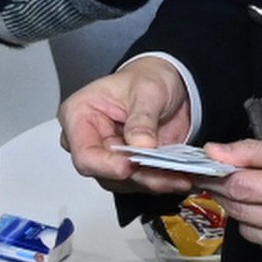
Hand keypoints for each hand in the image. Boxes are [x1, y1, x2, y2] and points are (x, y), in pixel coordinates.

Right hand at [61, 53, 193, 186]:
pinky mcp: (129, 167)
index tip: (131, 165)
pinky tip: (182, 178)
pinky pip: (143, 182)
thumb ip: (142, 119)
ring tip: (181, 177)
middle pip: (105, 173)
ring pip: (126, 183)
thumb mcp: (147, 90)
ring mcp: (109, 157)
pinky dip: (163, 181)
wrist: (167, 83)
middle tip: (167, 172)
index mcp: (80, 116)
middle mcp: (90, 141)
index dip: (106, 165)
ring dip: (155, 182)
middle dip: (138, 176)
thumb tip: (141, 145)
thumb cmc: (147, 78)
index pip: (84, 153)